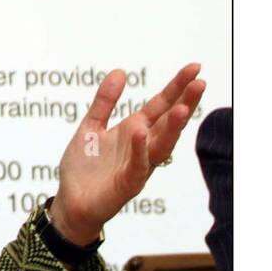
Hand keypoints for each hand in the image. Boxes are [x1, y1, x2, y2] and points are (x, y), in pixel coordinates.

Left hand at [51, 63, 206, 244]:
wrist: (71, 202)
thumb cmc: (84, 167)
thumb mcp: (91, 127)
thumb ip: (105, 102)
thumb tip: (120, 71)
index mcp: (135, 131)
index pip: (161, 106)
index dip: (176, 88)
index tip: (194, 68)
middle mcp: (142, 147)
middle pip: (168, 123)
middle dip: (184, 103)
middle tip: (200, 83)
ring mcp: (138, 166)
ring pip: (161, 145)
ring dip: (172, 127)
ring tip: (182, 107)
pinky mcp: (127, 184)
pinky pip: (137, 165)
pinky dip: (140, 150)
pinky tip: (142, 132)